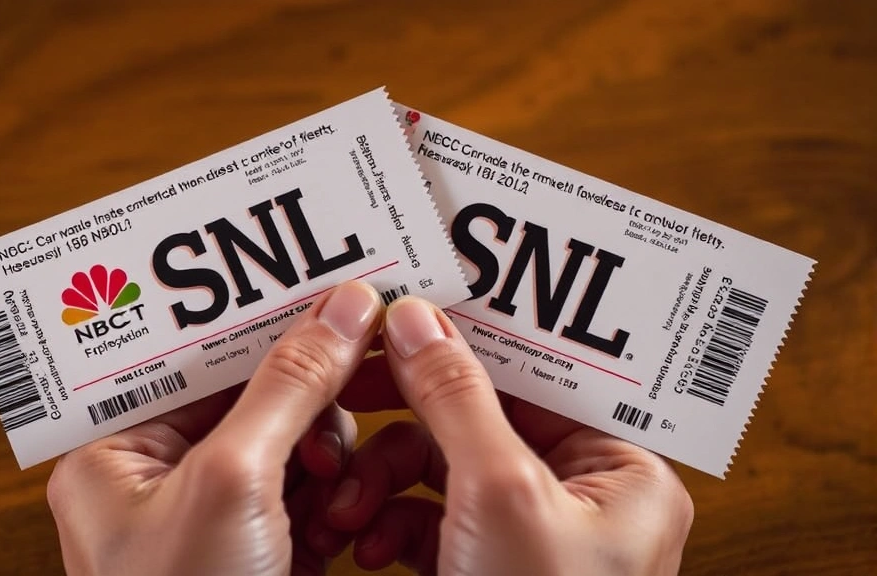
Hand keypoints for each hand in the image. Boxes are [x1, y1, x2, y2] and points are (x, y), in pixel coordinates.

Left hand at [46, 281, 382, 575]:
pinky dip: (335, 500)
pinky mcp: (260, 548)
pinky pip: (309, 492)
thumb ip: (289, 386)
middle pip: (249, 394)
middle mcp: (159, 477)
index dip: (263, 317)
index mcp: (118, 452)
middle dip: (306, 403)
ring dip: (327, 457)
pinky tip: (340, 526)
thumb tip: (342, 307)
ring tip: (333, 489)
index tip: (327, 287)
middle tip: (358, 381)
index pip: (195, 353)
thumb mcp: (234, 484)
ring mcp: (214, 515)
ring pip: (290, 441)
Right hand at [321, 296, 693, 574]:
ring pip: (446, 465)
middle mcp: (585, 495)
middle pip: (486, 416)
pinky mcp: (487, 564)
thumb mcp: (497, 498)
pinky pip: (432, 516)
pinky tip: (364, 544)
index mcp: (623, 472)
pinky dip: (391, 522)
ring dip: (385, 478)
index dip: (474, 340)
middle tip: (355, 396)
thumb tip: (419, 318)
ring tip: (348, 506)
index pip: (544, 373)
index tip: (408, 316)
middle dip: (411, 422)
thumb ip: (458, 399)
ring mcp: (532, 532)